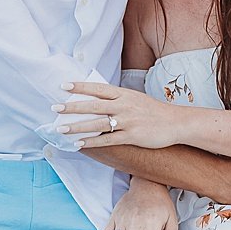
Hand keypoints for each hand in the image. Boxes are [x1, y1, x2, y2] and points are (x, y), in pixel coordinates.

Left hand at [55, 80, 182, 149]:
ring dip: (77, 127)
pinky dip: (92, 142)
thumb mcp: (135, 98)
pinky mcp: (132, 136)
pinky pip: (108, 140)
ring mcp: (128, 121)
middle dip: (72, 107)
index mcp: (124, 94)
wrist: (175, 123)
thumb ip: (118, 98)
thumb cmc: (153, 110)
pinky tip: (80, 144)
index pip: (97, 88)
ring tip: (61, 129)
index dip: (80, 86)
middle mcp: (124, 105)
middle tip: (55, 108)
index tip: (63, 85)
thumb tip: (97, 99)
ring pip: (97, 123)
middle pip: (93, 105)